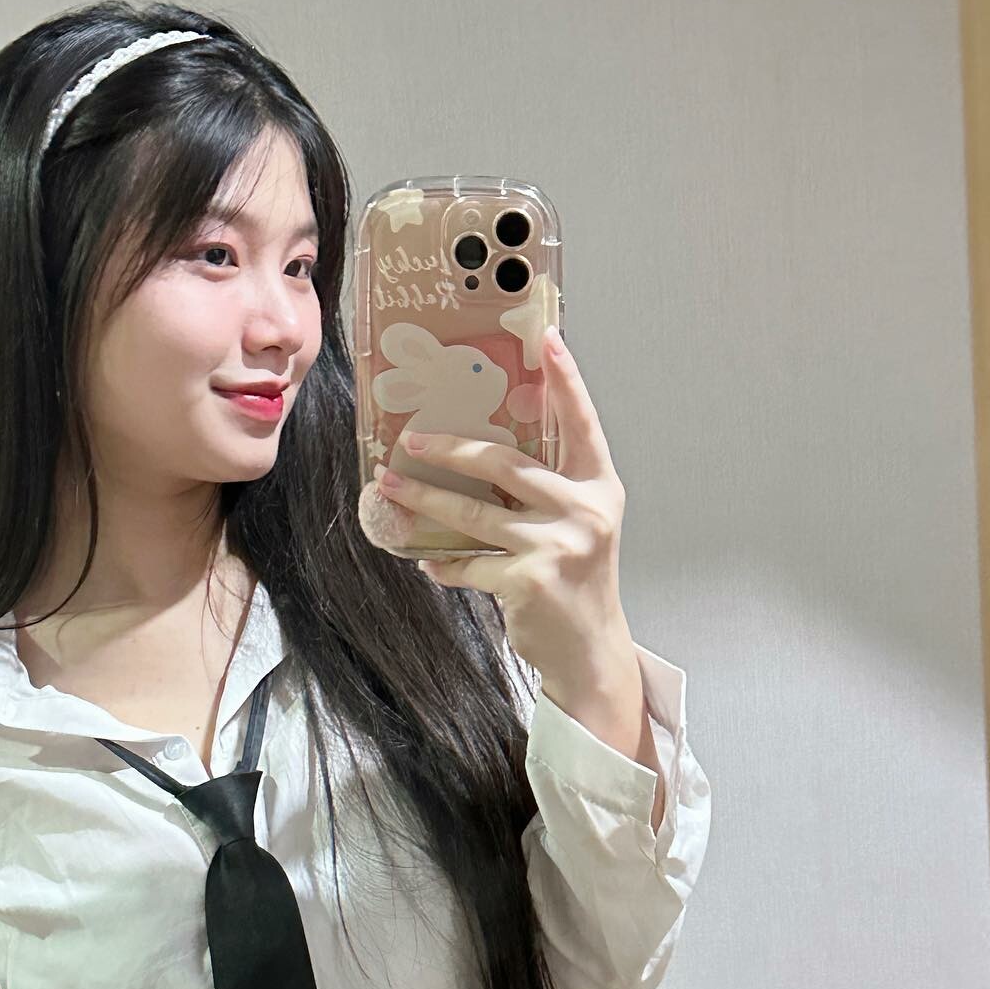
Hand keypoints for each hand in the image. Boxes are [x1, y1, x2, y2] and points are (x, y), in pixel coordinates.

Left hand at [373, 325, 628, 676]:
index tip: (549, 338)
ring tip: (390, 487)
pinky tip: (427, 562)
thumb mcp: (578, 526)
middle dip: (450, 449)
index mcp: (599, 488)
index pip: (582, 424)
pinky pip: (469, 563)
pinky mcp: (529, 580)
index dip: (568, 381)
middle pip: (505, 464)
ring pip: (474, 513)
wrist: (590, 650)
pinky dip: (443, 564)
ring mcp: (557, 545)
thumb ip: (546, 490)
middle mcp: (583, 511)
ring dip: (425, 500)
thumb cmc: (576, 582)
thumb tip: (481, 457)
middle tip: (410, 438)